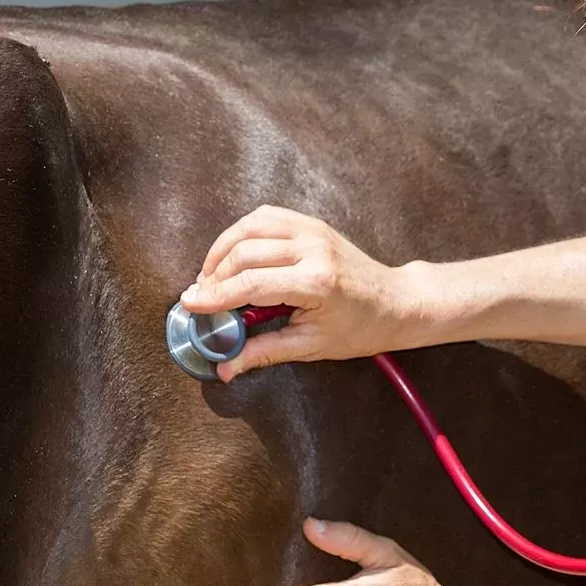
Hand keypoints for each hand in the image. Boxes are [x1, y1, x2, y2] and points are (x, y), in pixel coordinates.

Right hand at [180, 206, 435, 379]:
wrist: (395, 302)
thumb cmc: (360, 328)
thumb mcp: (312, 347)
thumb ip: (265, 352)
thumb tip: (226, 368)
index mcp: (316, 282)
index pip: (251, 284)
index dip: (215, 295)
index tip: (190, 304)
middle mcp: (313, 249)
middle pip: (244, 253)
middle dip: (214, 275)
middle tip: (201, 297)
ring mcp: (313, 231)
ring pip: (249, 227)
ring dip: (223, 250)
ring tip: (211, 276)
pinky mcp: (312, 223)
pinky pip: (265, 217)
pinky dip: (242, 232)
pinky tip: (233, 254)